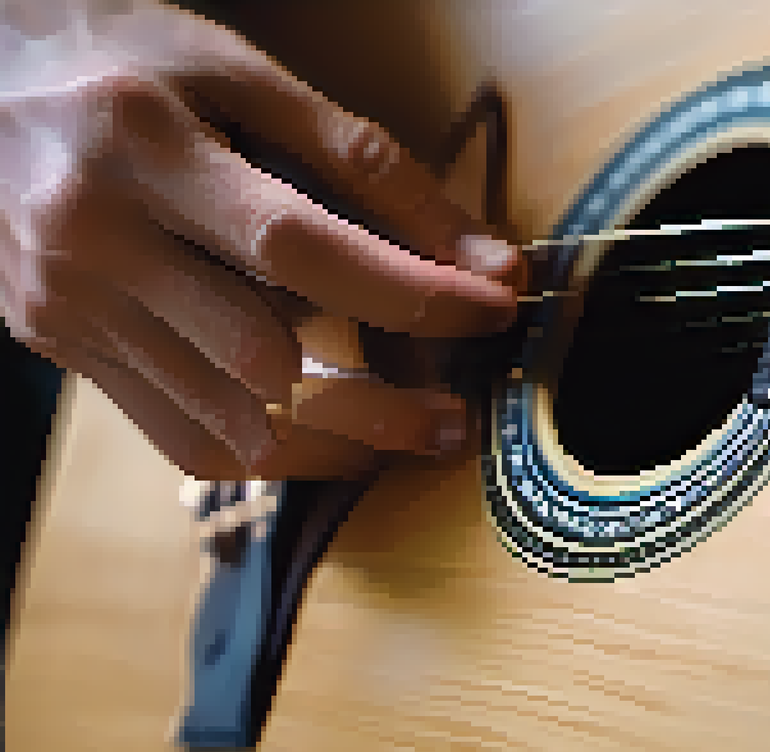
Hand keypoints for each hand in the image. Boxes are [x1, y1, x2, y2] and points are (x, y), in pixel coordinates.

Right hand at [0, 2, 522, 478]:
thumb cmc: (119, 60)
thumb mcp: (239, 75)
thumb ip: (366, 164)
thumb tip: (485, 257)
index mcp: (140, 148)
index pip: (297, 246)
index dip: (407, 291)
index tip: (492, 308)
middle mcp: (90, 238)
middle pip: (261, 355)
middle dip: (382, 396)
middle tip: (460, 412)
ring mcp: (64, 305)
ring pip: (223, 420)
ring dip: (338, 441)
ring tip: (419, 433)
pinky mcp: (58, 345)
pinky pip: (177, 437)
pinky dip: (270, 454)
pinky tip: (334, 441)